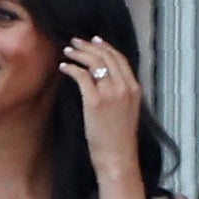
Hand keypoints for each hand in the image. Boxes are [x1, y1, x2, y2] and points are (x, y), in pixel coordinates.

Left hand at [61, 38, 144, 182]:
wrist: (118, 157)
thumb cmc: (119, 139)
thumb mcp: (128, 111)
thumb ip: (121, 94)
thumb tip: (105, 81)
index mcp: (134, 89)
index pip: (120, 59)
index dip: (106, 47)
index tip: (95, 40)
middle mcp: (125, 87)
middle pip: (107, 56)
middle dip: (89, 46)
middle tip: (76, 41)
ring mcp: (111, 93)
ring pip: (95, 62)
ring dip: (79, 53)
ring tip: (68, 51)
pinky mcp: (95, 101)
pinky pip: (81, 76)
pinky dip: (71, 68)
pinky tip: (63, 67)